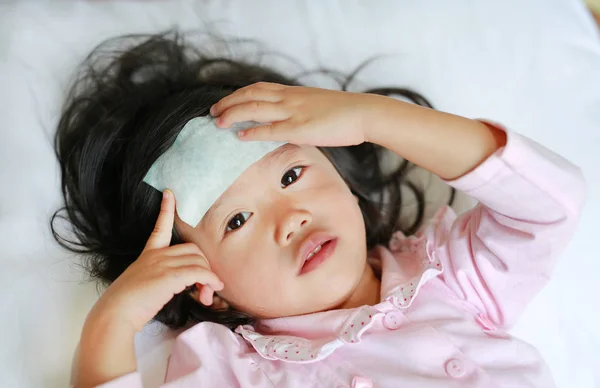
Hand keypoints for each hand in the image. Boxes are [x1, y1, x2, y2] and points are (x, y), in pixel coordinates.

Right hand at [86, 190, 222, 332]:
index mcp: (148, 254)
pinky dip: (210, 281)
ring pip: (199, 261)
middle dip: (204, 267)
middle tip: (205, 288)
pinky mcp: (170, 276)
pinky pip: (200, 273)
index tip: (169, 193)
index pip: (160, 227)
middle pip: (193, 250)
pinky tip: (211, 290)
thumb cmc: (126, 305)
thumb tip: (182, 285)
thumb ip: (159, 278)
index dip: (166, 210)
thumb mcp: (141, 283)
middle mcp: (156, 255)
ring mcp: (163, 264)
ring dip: (209, 278)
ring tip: (206, 295)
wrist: (115, 314)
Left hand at [210, 82, 389, 146]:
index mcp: (294, 92)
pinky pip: (269, 129)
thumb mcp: (318, 105)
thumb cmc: (345, 112)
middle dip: (228, 102)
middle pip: (250, 95)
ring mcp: (293, 112)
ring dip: (233, 114)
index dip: (239, 94)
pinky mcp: (300, 128)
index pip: (259, 88)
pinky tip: (239, 136)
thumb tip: (292, 121)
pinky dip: (251, 132)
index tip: (226, 101)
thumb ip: (302, 110)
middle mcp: (290, 98)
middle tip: (213, 111)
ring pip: (254, 109)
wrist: (364, 113)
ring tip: (218, 122)